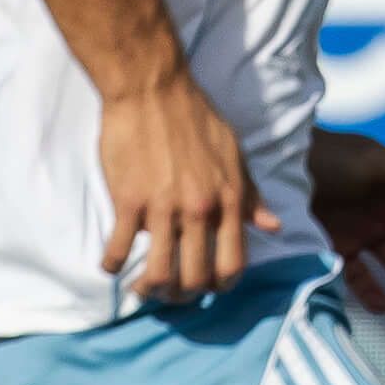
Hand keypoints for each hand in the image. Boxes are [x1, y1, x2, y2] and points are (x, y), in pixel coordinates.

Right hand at [98, 69, 268, 302]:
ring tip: (143, 286)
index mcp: (228, 201)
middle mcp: (199, 211)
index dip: (222, 285)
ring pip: (159, 274)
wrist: (152, 88)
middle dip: (183, 295)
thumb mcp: (234, 154)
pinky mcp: (129, 201)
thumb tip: (273, 226)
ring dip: (150, 289)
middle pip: (195, 279)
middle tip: (172, 291)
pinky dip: (112, 264)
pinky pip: (119, 249)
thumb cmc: (196, 117)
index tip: (209, 285)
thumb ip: (252, 196)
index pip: (233, 264)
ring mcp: (163, 209)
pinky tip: (110, 263)